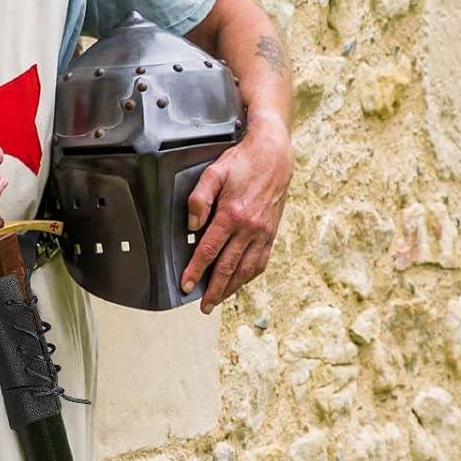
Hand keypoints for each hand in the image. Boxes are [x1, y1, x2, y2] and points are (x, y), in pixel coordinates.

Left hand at [181, 112, 292, 311]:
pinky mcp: (271, 232)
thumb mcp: (214, 172)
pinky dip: (249, 275)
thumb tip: (192, 226)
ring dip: (232, 287)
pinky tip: (240, 281)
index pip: (209, 250)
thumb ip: (199, 198)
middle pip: (228, 266)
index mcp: (232, 214)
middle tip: (203, 306)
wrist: (274, 154)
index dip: (196, 270)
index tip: (186, 285)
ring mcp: (263, 232)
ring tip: (219, 300)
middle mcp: (249, 228)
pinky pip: (261, 261)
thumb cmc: (242, 161)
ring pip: (246, 268)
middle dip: (214, 289)